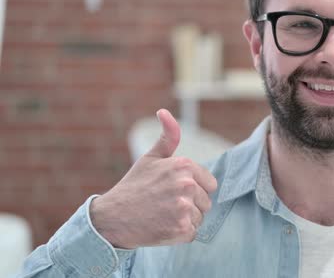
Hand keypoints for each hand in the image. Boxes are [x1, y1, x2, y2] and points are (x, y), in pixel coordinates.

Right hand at [90, 109, 217, 248]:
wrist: (112, 218)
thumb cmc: (134, 187)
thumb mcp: (151, 158)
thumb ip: (168, 137)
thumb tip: (165, 112)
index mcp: (184, 166)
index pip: (211, 184)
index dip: (195, 190)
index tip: (174, 191)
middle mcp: (186, 185)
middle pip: (206, 202)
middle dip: (190, 205)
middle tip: (166, 204)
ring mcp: (184, 208)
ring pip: (199, 218)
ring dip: (185, 220)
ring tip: (163, 215)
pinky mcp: (181, 229)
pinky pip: (192, 233)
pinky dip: (179, 234)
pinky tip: (162, 227)